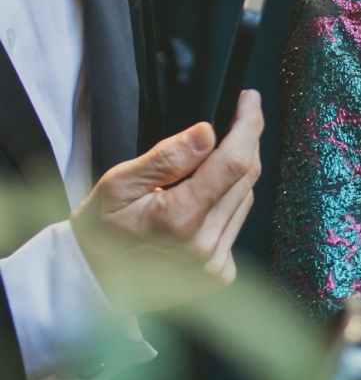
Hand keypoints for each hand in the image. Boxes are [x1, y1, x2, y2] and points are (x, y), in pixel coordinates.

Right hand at [70, 91, 262, 311]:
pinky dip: (227, 205)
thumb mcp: (120, 183)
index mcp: (180, 219)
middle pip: (246, 178)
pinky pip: (236, 225)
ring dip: (235, 175)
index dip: (249, 125)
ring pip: (244, 199)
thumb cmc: (101, 230)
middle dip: (246, 142)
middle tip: (235, 118)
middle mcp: (204, 245)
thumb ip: (166, 158)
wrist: (92, 279)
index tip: (250, 101)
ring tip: (205, 167)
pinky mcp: (217, 275)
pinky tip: (202, 203)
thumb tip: (207, 133)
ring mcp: (212, 264)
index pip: (234, 162)